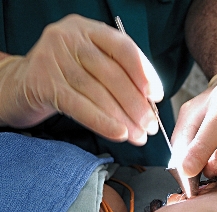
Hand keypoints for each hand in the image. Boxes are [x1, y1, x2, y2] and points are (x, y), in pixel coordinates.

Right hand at [0, 14, 162, 144]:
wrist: (18, 84)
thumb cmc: (65, 76)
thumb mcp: (91, 64)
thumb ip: (117, 74)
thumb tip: (149, 102)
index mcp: (89, 30)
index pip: (124, 48)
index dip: (144, 73)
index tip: (158, 96)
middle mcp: (70, 38)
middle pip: (113, 74)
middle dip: (137, 104)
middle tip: (151, 125)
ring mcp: (54, 58)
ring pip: (98, 92)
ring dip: (124, 118)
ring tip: (139, 135)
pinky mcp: (42, 83)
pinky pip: (80, 106)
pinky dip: (103, 122)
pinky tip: (120, 133)